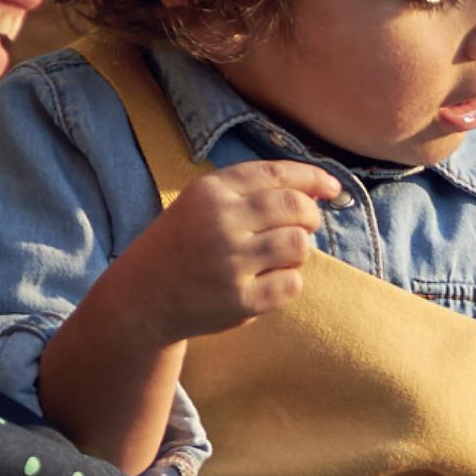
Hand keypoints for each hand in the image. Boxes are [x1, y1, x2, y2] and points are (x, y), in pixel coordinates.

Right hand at [114, 160, 340, 344]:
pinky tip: (269, 280)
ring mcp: (229, 264)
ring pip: (299, 245)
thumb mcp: (203, 202)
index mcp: (210, 191)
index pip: (277, 174)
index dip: (313, 178)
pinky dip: (289, 280)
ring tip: (282, 253)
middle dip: (310, 215)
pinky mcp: (239, 301)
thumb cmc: (183, 243)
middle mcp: (220, 223)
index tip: (333, 188)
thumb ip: (253, 190)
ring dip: (300, 248)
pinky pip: (292, 283)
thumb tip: (320, 187)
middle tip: (306, 224)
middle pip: (295, 207)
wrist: (142, 297)